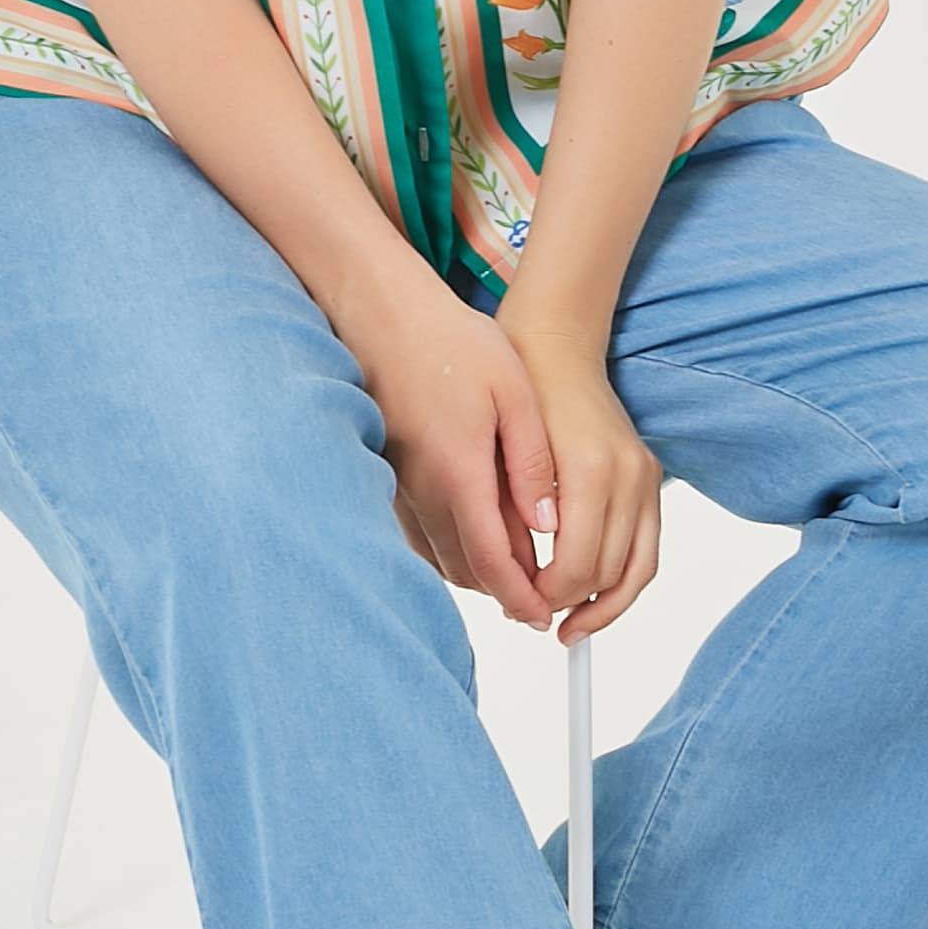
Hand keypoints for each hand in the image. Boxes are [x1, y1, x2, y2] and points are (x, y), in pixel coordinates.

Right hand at [342, 277, 559, 630]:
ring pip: (439, 556)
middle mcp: (422, 491)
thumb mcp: (513, 393)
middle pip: (465, 570)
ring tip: (516, 571)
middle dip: (503, 593)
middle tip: (539, 599)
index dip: (520, 597)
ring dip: (477, 572)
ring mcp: (399, 486)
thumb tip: (547, 523)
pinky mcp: (387, 476)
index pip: (492, 561)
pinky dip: (449, 550)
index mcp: (459, 473)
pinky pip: (419, 534)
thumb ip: (532, 463)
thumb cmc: (450, 341)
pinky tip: (474, 536)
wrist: (380, 312)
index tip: (543, 615)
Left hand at [496, 314, 661, 641]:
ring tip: (570, 627)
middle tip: (534, 618)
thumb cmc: (520, 391)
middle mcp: (626, 475)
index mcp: (589, 469)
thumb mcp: (503, 456)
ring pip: (637, 569)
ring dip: (604, 605)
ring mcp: (644, 476)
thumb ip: (516, 517)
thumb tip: (517, 582)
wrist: (556, 346)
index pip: (575, 565)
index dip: (546, 598)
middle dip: (571, 605)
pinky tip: (594, 599)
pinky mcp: (650, 477)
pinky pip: (647, 548)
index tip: (521, 606)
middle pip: (607, 572)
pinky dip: (624, 581)